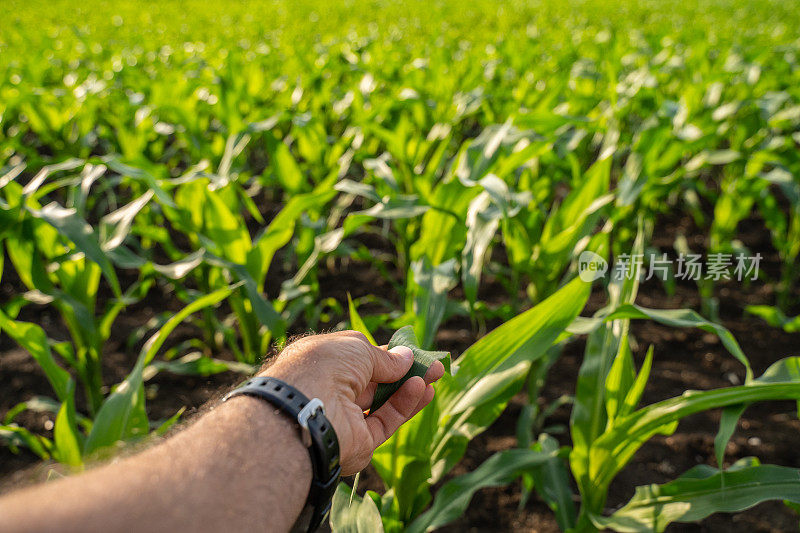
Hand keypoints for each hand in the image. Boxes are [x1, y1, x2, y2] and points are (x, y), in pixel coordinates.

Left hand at [261, 330, 444, 474]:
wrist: (303, 413)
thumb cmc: (322, 368)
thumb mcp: (356, 348)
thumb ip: (384, 357)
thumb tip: (407, 358)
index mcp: (321, 363)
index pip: (358, 358)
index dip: (385, 354)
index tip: (411, 351)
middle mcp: (331, 391)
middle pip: (374, 382)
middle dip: (405, 372)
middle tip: (434, 365)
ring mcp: (345, 419)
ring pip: (383, 403)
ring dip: (409, 388)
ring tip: (435, 375)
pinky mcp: (359, 443)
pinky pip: (386, 421)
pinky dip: (404, 406)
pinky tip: (422, 389)